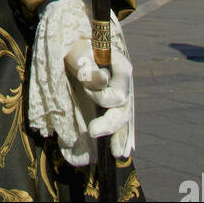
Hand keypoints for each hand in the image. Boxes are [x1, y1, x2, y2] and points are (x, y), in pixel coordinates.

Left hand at [64, 38, 133, 153]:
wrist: (79, 50)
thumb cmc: (79, 49)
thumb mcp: (81, 54)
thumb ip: (90, 66)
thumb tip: (101, 79)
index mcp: (122, 68)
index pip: (117, 92)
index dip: (101, 96)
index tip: (83, 85)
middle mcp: (124, 84)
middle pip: (122, 109)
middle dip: (109, 124)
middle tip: (92, 131)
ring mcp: (121, 94)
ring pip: (122, 118)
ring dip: (115, 133)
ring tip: (114, 152)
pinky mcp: (114, 104)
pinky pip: (120, 123)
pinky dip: (120, 137)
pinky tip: (118, 152)